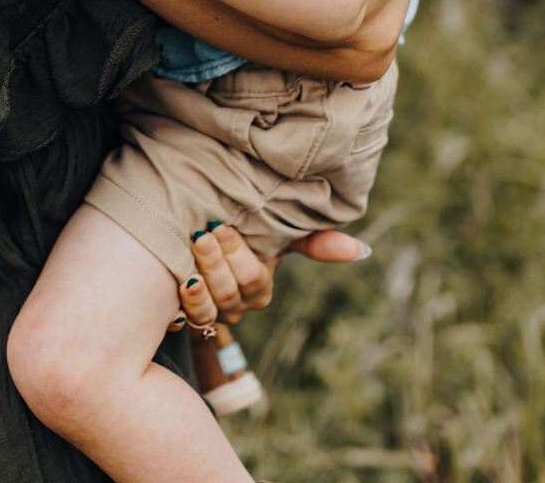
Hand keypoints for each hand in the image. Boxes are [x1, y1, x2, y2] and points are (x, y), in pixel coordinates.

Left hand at [168, 224, 370, 330]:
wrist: (199, 235)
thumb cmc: (245, 232)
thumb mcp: (278, 233)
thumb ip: (315, 241)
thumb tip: (363, 251)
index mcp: (258, 290)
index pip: (253, 280)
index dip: (238, 256)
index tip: (222, 225)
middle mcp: (236, 306)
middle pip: (231, 294)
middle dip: (217, 260)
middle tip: (204, 231)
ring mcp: (211, 314)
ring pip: (209, 310)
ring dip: (200, 279)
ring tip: (190, 246)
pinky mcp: (186, 314)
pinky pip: (188, 320)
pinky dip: (185, 302)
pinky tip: (181, 280)